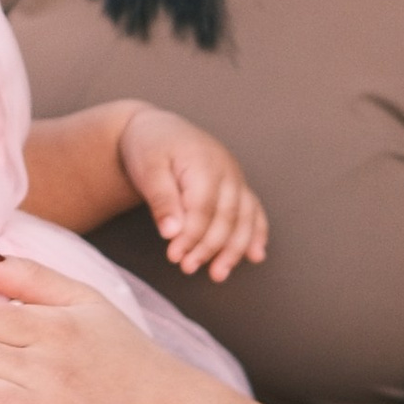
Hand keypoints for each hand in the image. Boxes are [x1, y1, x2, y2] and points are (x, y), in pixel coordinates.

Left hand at [119, 105, 267, 282]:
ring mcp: (236, 178)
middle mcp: (227, 170)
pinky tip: (254, 256)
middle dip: (209, 247)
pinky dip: (256, 234)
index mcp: (203, 163)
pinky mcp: (237, 185)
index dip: (191, 236)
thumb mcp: (147, 168)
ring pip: (244, 218)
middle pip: (226, 217)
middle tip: (187, 267)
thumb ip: (161, 199)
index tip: (175, 256)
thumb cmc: (150, 147)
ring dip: (234, 249)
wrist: (158, 129)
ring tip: (218, 274)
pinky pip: (254, 211)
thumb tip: (172, 232)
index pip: (203, 209)